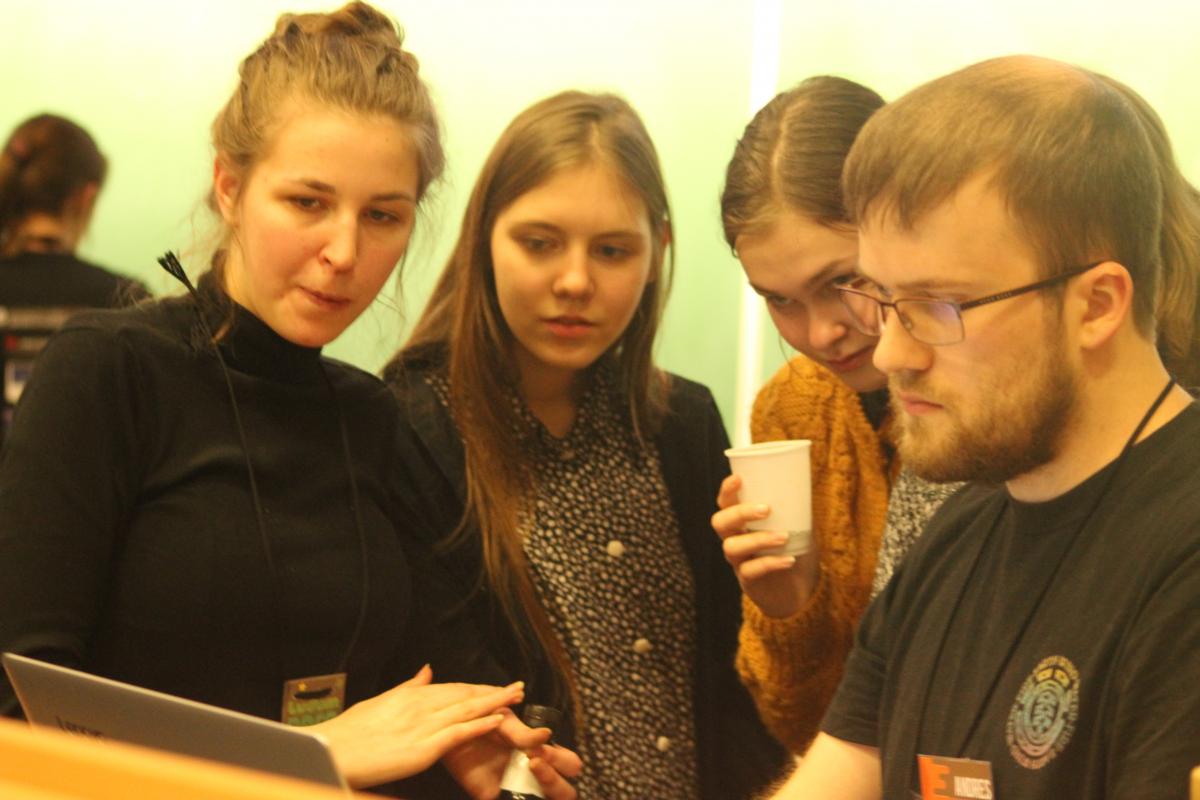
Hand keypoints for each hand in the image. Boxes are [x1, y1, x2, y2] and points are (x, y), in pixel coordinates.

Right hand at [311, 665, 524, 787]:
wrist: (329, 750)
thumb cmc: (347, 733)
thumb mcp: (379, 702)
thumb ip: (408, 687)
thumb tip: (426, 671)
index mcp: (409, 695)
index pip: (452, 688)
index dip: (477, 688)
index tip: (496, 686)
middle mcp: (419, 705)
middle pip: (464, 696)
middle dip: (492, 692)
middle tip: (518, 688)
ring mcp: (422, 726)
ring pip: (466, 710)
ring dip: (494, 703)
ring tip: (516, 698)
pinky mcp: (421, 747)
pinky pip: (457, 734)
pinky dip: (478, 725)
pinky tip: (496, 720)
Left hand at [442, 708, 581, 798]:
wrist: (444, 730)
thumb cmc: (477, 719)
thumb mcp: (501, 719)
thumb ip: (522, 731)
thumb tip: (546, 734)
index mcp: (540, 750)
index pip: (567, 762)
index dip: (559, 759)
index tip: (540, 750)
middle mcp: (533, 771)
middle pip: (564, 787)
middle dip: (555, 778)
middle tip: (533, 762)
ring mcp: (516, 786)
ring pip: (545, 798)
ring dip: (544, 788)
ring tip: (527, 771)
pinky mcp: (493, 795)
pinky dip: (518, 799)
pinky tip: (509, 792)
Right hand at [712, 474, 819, 617]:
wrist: (799, 591)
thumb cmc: (794, 551)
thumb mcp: (799, 527)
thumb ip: (798, 509)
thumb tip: (807, 485)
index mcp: (742, 522)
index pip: (725, 503)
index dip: (727, 490)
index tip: (739, 478)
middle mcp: (734, 539)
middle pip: (720, 522)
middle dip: (740, 512)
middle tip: (766, 509)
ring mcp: (738, 561)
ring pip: (731, 547)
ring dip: (758, 539)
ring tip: (784, 537)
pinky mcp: (748, 581)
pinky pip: (750, 570)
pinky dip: (770, 563)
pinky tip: (789, 560)